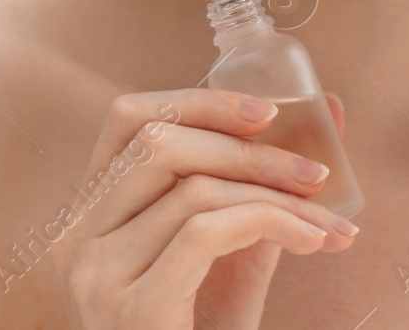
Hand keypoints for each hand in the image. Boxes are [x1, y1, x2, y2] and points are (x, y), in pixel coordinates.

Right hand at [53, 88, 356, 329]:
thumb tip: (330, 114)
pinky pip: (206, 233)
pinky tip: (311, 241)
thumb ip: (264, 187)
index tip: (267, 112)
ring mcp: (97, 274)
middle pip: (163, 146)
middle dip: (253, 151)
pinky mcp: (132, 308)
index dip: (198, 101)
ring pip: (193, 190)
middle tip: (317, 176)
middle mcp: (78, 239)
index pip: (128, 120)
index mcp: (92, 215)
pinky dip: (272, 223)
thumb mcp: (233, 253)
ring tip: (324, 222)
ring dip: (276, 196)